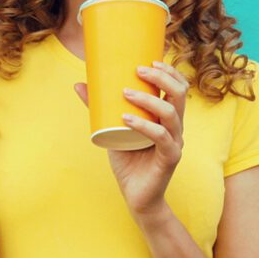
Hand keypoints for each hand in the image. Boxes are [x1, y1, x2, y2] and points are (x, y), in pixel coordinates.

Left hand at [73, 61, 189, 218]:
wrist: (136, 197)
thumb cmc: (127, 160)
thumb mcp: (111, 128)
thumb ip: (99, 107)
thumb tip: (79, 84)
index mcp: (168, 117)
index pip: (179, 87)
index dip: (169, 71)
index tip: (150, 60)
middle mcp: (176, 127)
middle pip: (180, 94)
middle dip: (161, 78)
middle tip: (138, 70)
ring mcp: (175, 142)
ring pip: (172, 113)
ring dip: (149, 99)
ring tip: (126, 93)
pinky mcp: (169, 158)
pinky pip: (162, 138)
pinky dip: (144, 126)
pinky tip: (126, 119)